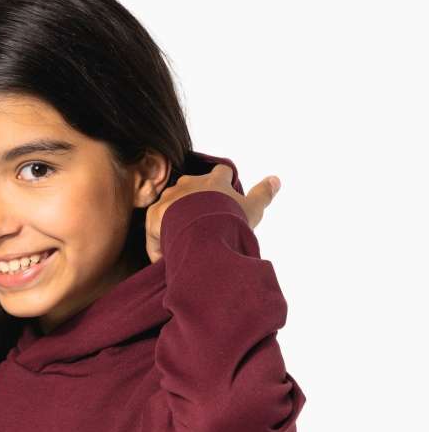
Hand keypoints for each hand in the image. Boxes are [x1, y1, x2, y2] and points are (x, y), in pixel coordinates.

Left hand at [145, 164, 280, 263]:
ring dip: (176, 220)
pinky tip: (166, 257)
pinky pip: (155, 227)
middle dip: (195, 202)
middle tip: (202, 225)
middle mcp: (190, 184)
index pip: (221, 174)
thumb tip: (276, 179)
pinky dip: (159, 242)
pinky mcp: (154, 214)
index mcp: (214, 181)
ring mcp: (170, 197)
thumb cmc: (229, 221)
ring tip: (184, 243)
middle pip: (192, 188)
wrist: (202, 234)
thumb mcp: (252, 209)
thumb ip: (263, 194)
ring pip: (172, 206)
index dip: (223, 183)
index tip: (223, 196)